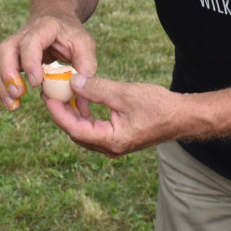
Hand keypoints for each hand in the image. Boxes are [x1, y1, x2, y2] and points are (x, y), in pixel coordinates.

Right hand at [0, 14, 96, 111]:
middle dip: (7, 73)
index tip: (36, 83)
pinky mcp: (9, 57)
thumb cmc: (72, 36)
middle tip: (19, 94)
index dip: (30, 62)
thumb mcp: (86, 45)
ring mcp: (13, 45)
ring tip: (13, 104)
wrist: (58, 23)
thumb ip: (86, 66)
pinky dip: (0, 87)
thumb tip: (79, 91)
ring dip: (1, 84)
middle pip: (5, 50)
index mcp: (44, 27)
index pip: (30, 42)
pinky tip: (11, 102)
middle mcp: (23, 34)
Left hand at [44, 74, 184, 157]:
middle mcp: (110, 148)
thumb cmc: (158, 106)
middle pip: (76, 132)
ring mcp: (114, 145)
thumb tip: (73, 82)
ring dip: (73, 114)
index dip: (59, 113)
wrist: (182, 117)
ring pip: (84, 131)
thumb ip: (97, 89)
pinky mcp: (119, 139)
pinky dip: (85, 115)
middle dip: (62, 113)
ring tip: (63, 94)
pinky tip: (82, 100)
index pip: (75, 129)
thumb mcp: (124, 94)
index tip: (48, 97)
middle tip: (51, 93)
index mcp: (111, 141)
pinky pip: (94, 129)